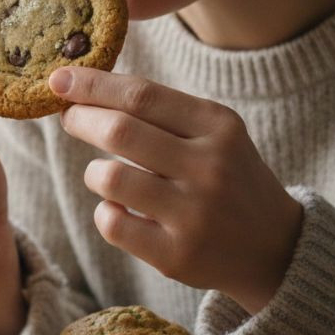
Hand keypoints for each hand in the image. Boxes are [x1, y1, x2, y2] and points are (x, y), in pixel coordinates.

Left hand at [49, 67, 302, 313]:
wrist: (275, 247)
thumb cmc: (228, 177)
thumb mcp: (215, 134)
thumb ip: (161, 111)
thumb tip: (84, 87)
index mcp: (219, 127)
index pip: (142, 95)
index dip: (93, 84)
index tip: (60, 78)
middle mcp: (210, 168)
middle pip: (120, 131)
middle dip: (80, 119)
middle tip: (68, 117)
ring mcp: (194, 215)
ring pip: (110, 178)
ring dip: (94, 172)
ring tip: (103, 174)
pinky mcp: (176, 256)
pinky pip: (112, 224)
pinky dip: (104, 212)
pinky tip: (118, 209)